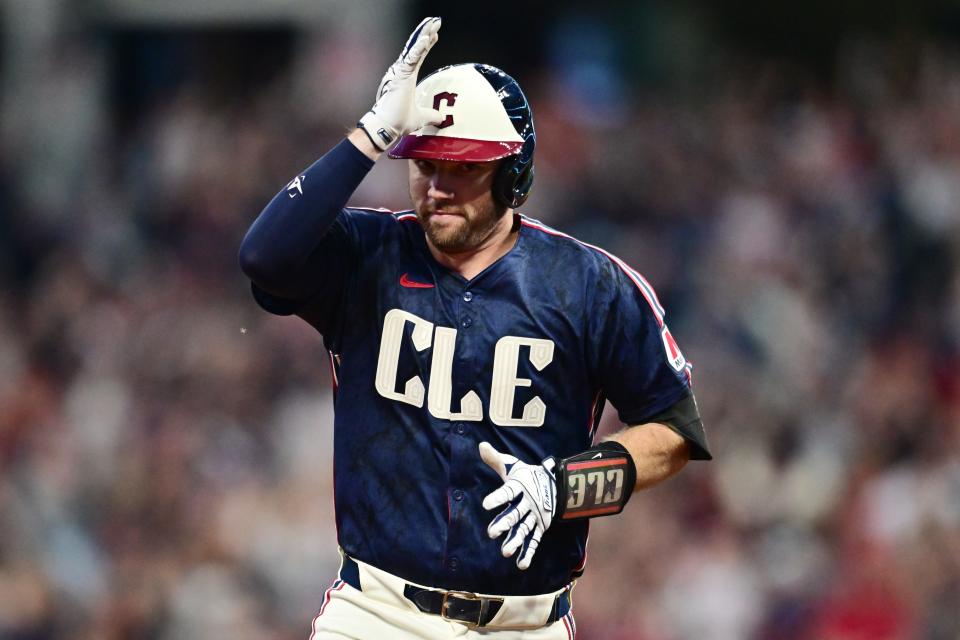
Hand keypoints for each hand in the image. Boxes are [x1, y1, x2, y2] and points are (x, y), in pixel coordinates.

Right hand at [358, 17, 443, 150]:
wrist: (387, 128)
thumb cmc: (398, 122)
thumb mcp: (420, 117)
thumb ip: (430, 115)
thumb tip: (441, 118)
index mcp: (406, 78)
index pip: (419, 56)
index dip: (426, 45)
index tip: (434, 35)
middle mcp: (402, 72)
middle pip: (416, 48)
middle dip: (426, 33)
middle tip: (436, 21)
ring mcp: (400, 73)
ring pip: (414, 49)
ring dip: (423, 35)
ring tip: (432, 23)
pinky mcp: (400, 76)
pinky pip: (411, 59)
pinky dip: (418, 48)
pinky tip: (426, 38)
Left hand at [479, 442, 556, 569]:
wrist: (557, 484)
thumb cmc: (527, 475)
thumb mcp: (512, 465)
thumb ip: (495, 459)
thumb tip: (481, 446)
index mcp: (519, 487)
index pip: (507, 492)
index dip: (497, 497)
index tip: (485, 503)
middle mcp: (528, 503)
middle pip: (515, 514)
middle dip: (504, 523)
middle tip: (491, 533)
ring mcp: (535, 517)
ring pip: (524, 530)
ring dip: (515, 541)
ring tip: (505, 552)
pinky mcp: (540, 527)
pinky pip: (534, 541)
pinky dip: (528, 553)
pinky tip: (521, 565)